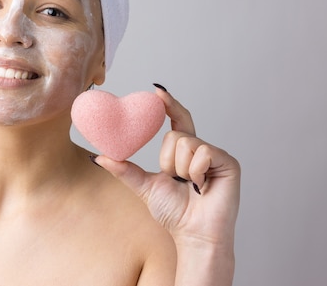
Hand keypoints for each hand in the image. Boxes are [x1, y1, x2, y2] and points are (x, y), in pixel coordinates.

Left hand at [95, 86, 240, 248]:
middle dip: (168, 161)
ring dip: (180, 169)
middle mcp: (201, 149)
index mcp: (184, 152)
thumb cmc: (174, 213)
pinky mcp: (228, 162)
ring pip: (186, 143)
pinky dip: (195, 172)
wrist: (193, 234)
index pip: (177, 120)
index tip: (156, 91)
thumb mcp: (144, 186)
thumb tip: (98, 156)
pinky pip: (203, 152)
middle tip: (176, 181)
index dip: (169, 105)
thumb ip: (124, 169)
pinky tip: (201, 187)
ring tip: (189, 185)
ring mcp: (216, 155)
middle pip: (175, 134)